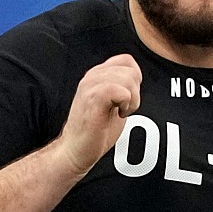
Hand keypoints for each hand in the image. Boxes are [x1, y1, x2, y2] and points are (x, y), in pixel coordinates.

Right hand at [55, 54, 142, 171]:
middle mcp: (92, 76)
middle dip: (136, 92)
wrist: (75, 151)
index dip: (135, 79)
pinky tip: (119, 115)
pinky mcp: (93, 99)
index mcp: (96, 74)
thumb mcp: (111, 102)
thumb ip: (121, 86)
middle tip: (123, 109)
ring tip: (121, 113)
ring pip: (128, 78)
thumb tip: (137, 78)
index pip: (126, 60)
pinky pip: (120, 90)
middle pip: (131, 69)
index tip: (126, 99)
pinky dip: (126, 103)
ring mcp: (90, 86)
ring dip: (132, 99)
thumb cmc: (95, 131)